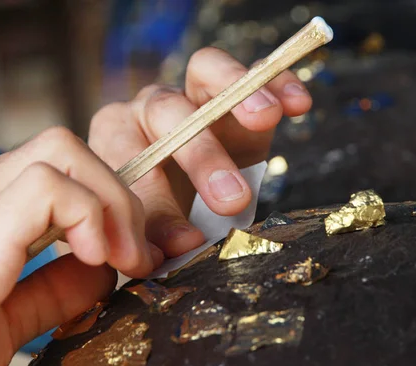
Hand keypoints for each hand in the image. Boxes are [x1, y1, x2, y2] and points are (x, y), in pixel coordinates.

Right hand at [0, 128, 157, 365]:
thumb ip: (52, 287)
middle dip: (121, 198)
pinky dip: (89, 214)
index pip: (54, 170)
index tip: (138, 254)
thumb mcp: (5, 321)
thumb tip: (105, 263)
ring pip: (61, 151)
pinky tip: (97, 258)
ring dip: (115, 203)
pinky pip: (46, 186)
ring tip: (123, 260)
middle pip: (64, 152)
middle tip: (140, 257)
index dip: (107, 201)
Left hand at [89, 47, 311, 257]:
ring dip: (239, 94)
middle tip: (233, 199)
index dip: (158, 205)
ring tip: (267, 118)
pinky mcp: (237, 89)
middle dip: (202, 156)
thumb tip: (184, 245)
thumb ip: (157, 234)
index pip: (130, 162)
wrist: (194, 194)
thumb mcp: (155, 227)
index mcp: (116, 138)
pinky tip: (298, 102)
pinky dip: (277, 82)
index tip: (187, 243)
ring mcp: (195, 91)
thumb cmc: (169, 210)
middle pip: (168, 112)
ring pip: (206, 70)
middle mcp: (151, 107)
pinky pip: (255, 70)